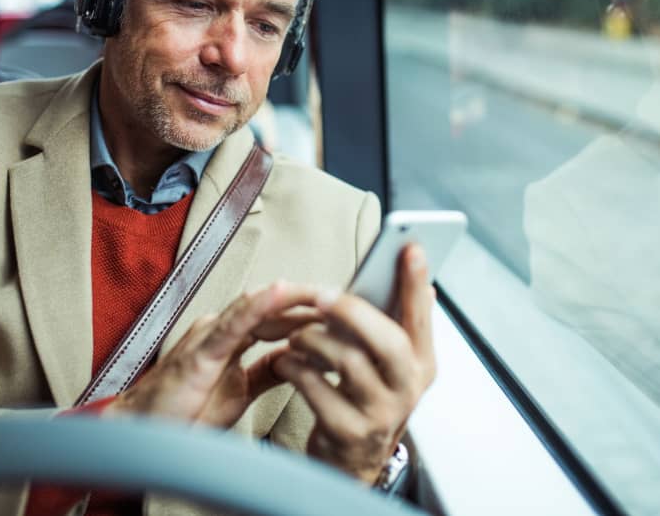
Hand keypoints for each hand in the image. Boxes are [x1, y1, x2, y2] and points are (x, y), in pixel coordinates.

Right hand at [103, 281, 320, 426]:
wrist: (142, 433)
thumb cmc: (183, 411)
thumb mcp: (239, 392)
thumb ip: (266, 372)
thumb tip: (298, 360)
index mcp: (230, 337)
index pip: (277, 317)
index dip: (307, 313)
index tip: (338, 312)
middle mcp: (222, 328)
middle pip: (272, 307)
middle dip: (307, 301)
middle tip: (342, 297)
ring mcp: (211, 335)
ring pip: (258, 306)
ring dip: (292, 296)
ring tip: (322, 290)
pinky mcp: (201, 350)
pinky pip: (234, 323)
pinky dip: (259, 305)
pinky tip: (281, 293)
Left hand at [273, 244, 435, 482]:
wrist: (350, 461)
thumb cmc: (365, 396)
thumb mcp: (388, 364)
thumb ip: (395, 323)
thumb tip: (419, 279)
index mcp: (421, 364)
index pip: (423, 317)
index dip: (416, 284)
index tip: (410, 248)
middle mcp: (408, 389)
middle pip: (389, 341)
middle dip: (352, 310)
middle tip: (321, 294)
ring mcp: (380, 414)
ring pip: (348, 361)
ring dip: (314, 339)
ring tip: (297, 335)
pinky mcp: (348, 432)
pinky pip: (316, 388)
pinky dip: (295, 368)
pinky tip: (286, 361)